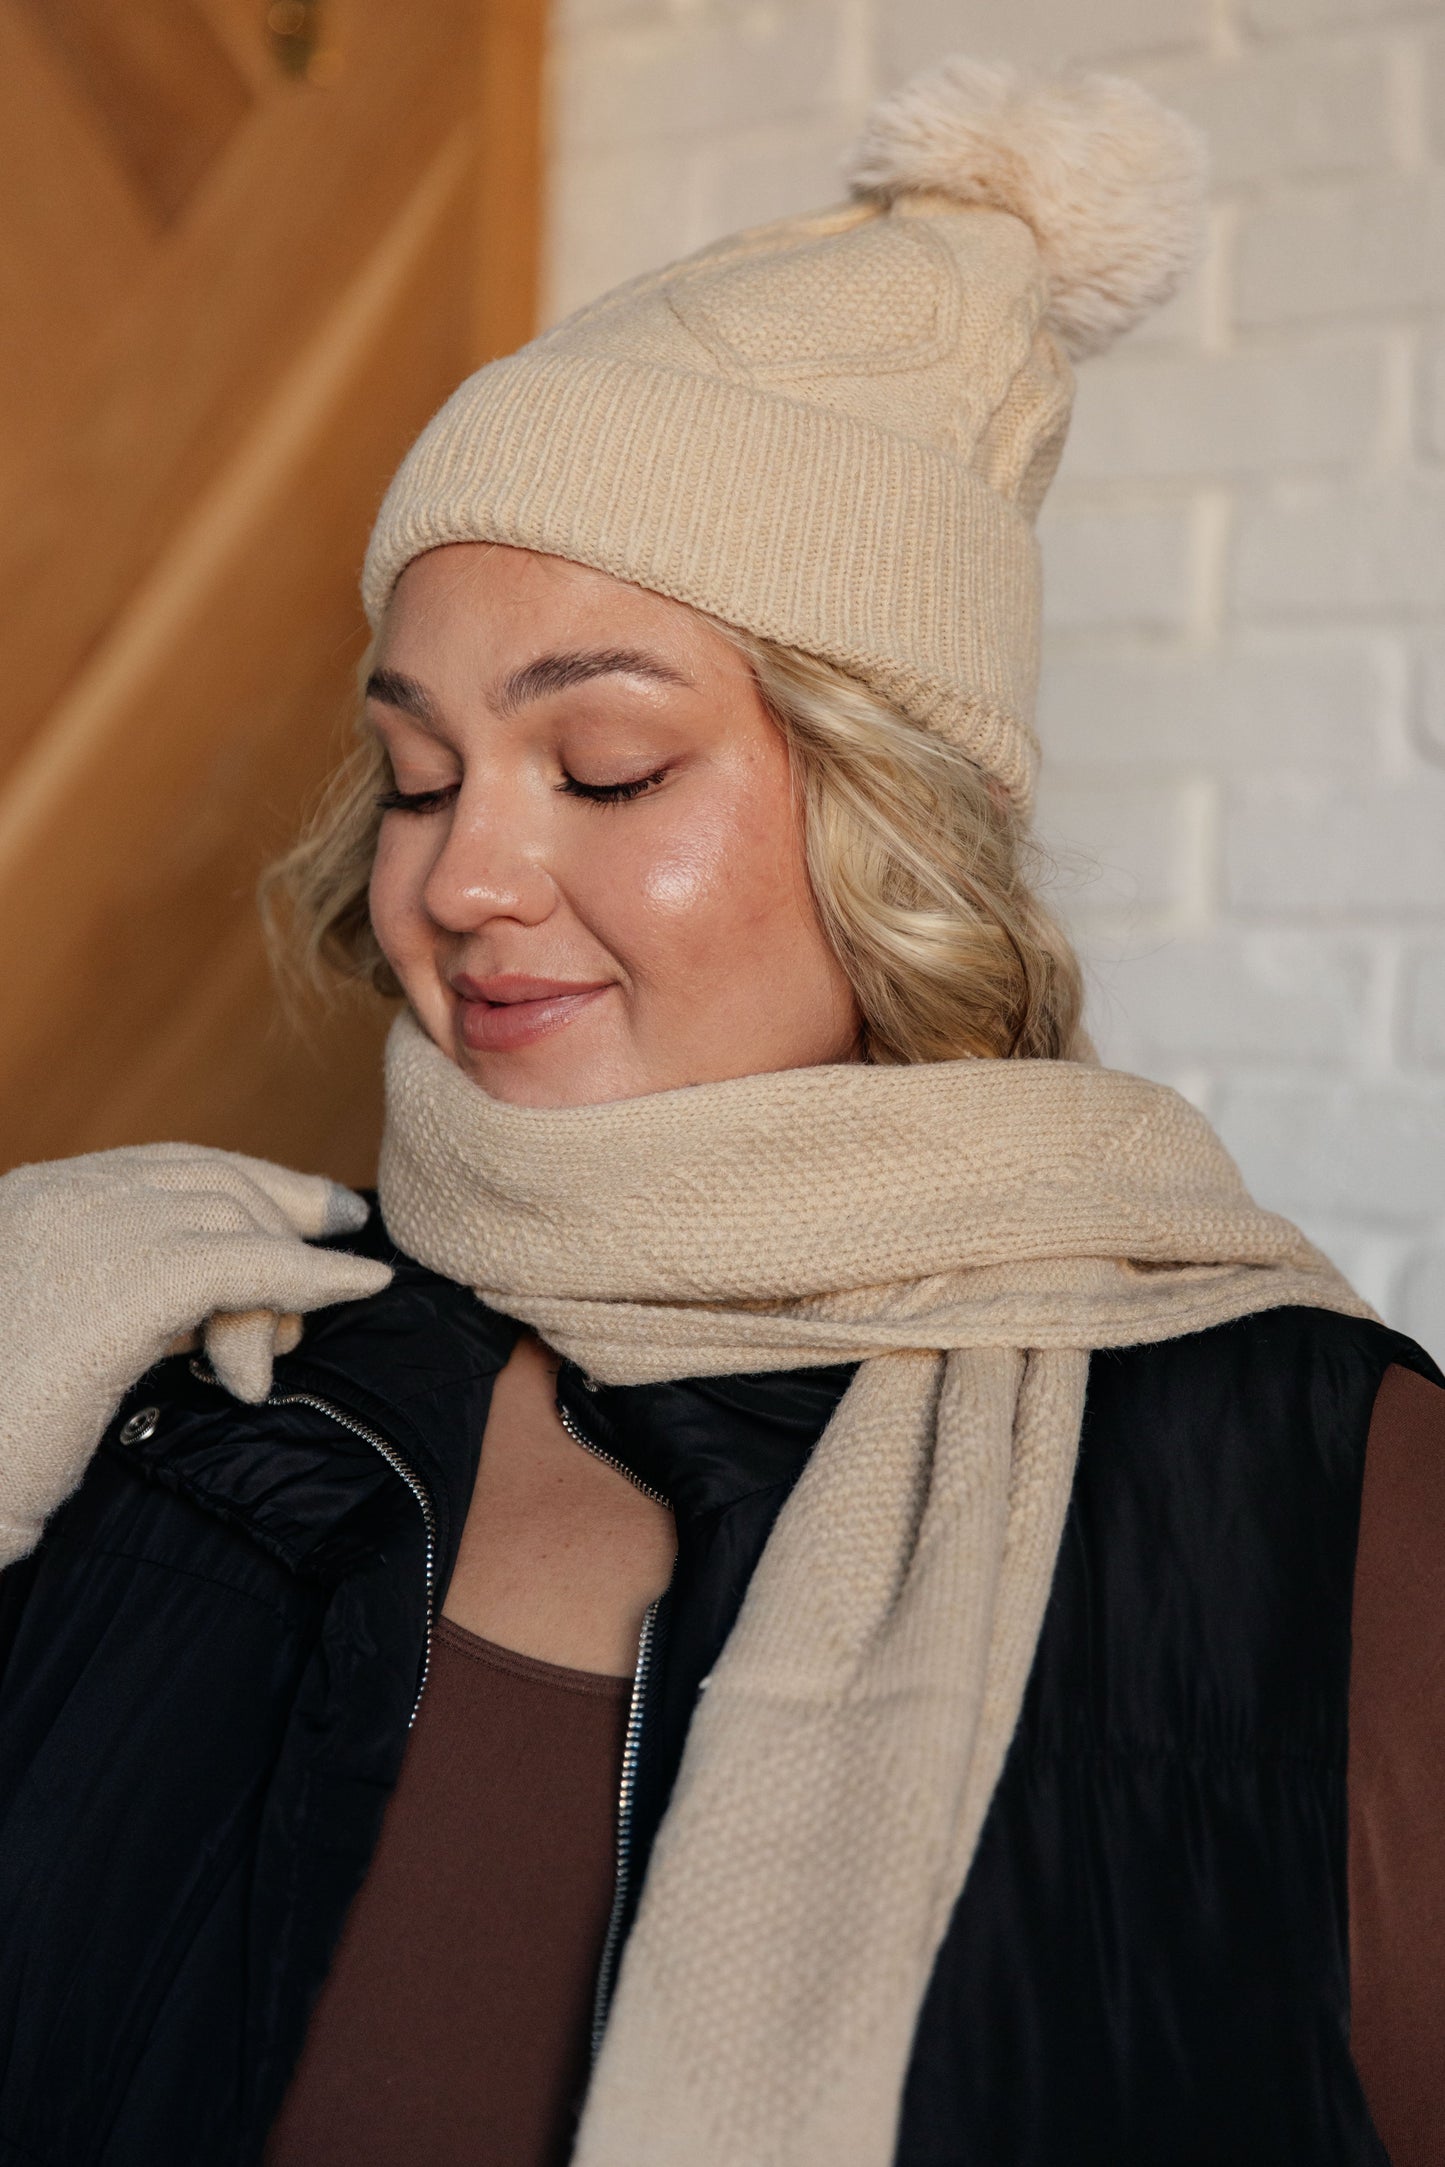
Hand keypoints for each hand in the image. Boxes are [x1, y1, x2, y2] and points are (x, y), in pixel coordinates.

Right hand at [0, 1144, 392, 1564]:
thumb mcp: (69, 1337)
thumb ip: (135, 1295)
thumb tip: (234, 1296)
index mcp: (36, 1197)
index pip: (171, 1167)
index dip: (257, 1181)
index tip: (323, 1209)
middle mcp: (64, 1195)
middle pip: (217, 1182)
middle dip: (287, 1224)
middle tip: (338, 1272)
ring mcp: (95, 1228)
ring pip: (238, 1225)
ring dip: (278, 1287)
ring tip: (264, 1360)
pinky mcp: (133, 1280)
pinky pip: (254, 1263)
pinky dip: (315, 1276)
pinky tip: (363, 1286)